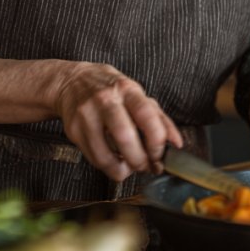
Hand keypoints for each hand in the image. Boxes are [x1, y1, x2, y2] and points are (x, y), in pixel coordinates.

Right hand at [51, 61, 182, 181]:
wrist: (73, 81)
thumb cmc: (111, 89)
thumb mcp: (137, 95)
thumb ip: (160, 118)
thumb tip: (176, 144)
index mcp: (127, 90)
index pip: (146, 116)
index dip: (156, 142)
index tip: (159, 155)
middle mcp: (106, 100)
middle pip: (125, 137)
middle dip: (140, 161)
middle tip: (146, 166)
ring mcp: (87, 115)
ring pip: (106, 156)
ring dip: (123, 170)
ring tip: (130, 166)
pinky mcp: (73, 130)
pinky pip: (94, 159)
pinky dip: (108, 167)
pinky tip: (114, 160)